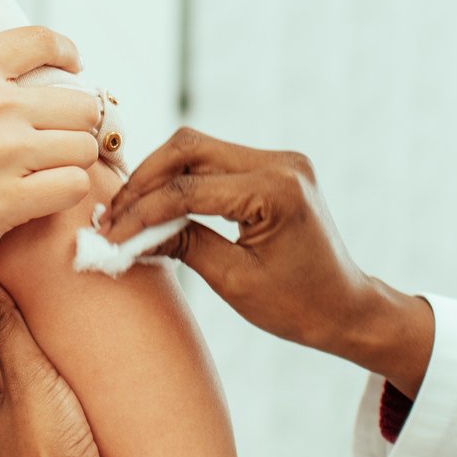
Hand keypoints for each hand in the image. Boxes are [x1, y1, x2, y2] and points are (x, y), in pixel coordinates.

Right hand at [0, 0, 104, 255]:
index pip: (43, 43)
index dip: (66, 51)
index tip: (70, 64)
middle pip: (79, 101)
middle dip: (74, 113)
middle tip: (59, 127)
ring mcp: (9, 154)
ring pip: (83, 145)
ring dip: (73, 152)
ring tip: (55, 160)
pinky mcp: (13, 201)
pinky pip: (74, 186)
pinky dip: (69, 188)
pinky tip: (49, 190)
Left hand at [0, 267, 128, 456]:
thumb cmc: (55, 453)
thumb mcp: (30, 377)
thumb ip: (3, 328)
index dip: (1, 327)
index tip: (21, 303)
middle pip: (9, 383)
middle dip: (28, 360)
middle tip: (58, 330)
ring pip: (34, 410)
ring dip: (50, 390)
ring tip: (80, 366)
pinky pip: (57, 433)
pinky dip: (68, 418)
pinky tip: (90, 412)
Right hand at [95, 128, 435, 394]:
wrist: (345, 308)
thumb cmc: (298, 306)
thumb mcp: (233, 281)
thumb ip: (182, 244)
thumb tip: (131, 231)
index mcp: (276, 191)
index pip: (188, 189)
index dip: (142, 212)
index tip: (110, 235)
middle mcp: (281, 163)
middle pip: (189, 148)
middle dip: (145, 180)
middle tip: (114, 216)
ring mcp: (280, 161)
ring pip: (198, 150)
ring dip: (160, 178)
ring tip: (129, 213)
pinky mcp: (274, 168)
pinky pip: (216, 164)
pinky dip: (184, 182)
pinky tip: (160, 207)